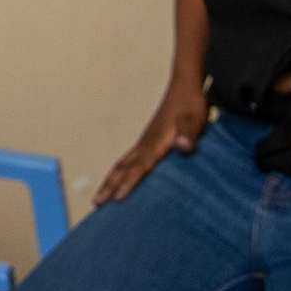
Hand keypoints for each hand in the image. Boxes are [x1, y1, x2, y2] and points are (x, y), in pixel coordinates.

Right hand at [95, 81, 208, 203]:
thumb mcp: (194, 120)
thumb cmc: (190, 104)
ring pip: (122, 164)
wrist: (184, 88)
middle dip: (109, 185)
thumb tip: (182, 146)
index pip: (139, 167)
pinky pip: (129, 160)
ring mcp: (145, 142)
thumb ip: (188, 134)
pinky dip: (120, 172)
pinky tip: (121, 178)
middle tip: (97, 203)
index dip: (129, 183)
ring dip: (111, 180)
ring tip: (101, 196)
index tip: (118, 199)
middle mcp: (145, 144)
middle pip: (122, 167)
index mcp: (155, 142)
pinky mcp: (148, 142)